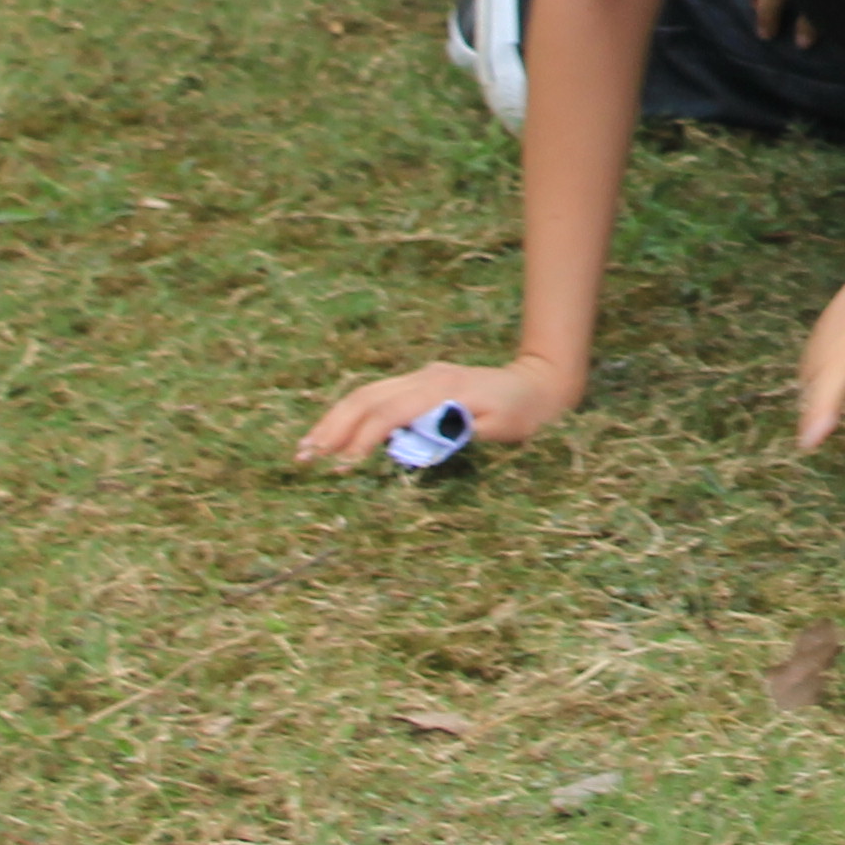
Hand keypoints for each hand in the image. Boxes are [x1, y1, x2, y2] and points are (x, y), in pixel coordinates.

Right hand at [296, 352, 572, 471]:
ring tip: (307, 446)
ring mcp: (421, 377)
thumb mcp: (499, 427)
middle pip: (367, 398)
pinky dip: (351, 413)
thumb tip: (415, 440)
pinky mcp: (420, 384)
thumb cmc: (524, 413)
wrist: (540, 383)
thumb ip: (458, 432)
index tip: (340, 466)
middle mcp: (427, 377)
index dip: (362, 439)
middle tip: (303, 456)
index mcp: (443, 389)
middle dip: (333, 427)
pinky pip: (377, 395)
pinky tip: (333, 433)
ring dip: (335, 419)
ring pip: (367, 393)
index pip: (390, 413)